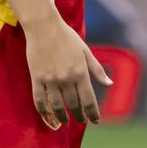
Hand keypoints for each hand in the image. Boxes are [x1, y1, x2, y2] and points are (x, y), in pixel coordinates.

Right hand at [24, 15, 109, 129]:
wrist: (43, 26)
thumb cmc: (66, 36)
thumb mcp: (85, 51)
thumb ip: (97, 69)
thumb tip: (109, 84)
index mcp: (80, 72)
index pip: (89, 100)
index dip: (93, 113)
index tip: (95, 121)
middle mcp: (66, 79)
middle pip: (73, 105)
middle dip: (79, 115)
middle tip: (81, 121)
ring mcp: (50, 79)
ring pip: (56, 105)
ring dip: (62, 117)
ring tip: (65, 121)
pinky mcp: (36, 78)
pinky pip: (39, 99)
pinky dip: (43, 110)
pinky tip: (47, 115)